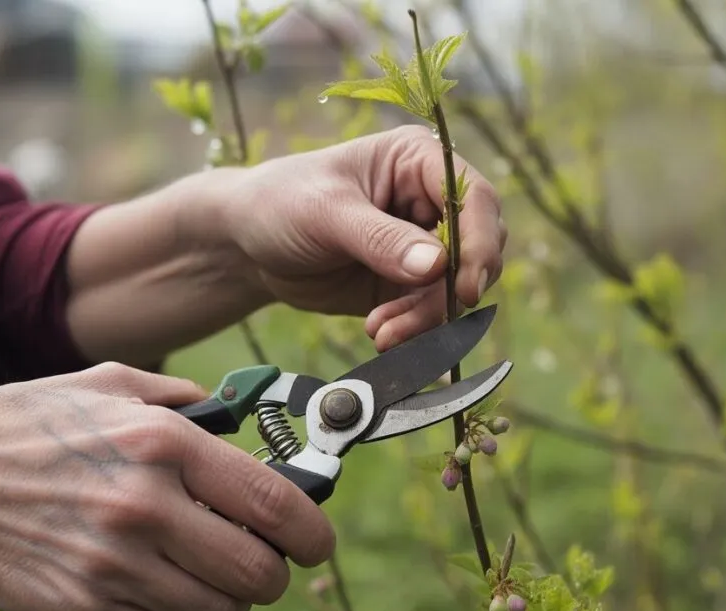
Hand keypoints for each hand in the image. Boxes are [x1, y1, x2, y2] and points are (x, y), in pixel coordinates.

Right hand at [0, 362, 335, 610]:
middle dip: (273, 574)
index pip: (271, 501)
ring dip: (228, 599)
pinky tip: (160, 588)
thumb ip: (182, 399)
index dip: (311, 530)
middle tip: (263, 562)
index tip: (317, 541)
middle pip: (256, 572)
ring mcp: (113, 564)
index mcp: (161, 443)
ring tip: (206, 573)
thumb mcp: (106, 385)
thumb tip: (239, 418)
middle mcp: (144, 506)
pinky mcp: (83, 607)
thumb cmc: (24, 428)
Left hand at [192, 124, 507, 350]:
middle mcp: (430, 202)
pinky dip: (413, 330)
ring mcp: (422, 247)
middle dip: (449, 291)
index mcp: (417, 162)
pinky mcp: (408, 285)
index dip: (479, 242)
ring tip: (381, 332)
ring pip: (455, 289)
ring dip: (426, 318)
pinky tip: (378, 333)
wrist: (247, 243)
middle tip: (413, 319)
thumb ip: (380, 238)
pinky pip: (431, 313)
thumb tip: (437, 265)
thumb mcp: (325, 213)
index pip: (474, 198)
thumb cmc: (282, 203)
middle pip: (476, 249)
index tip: (464, 287)